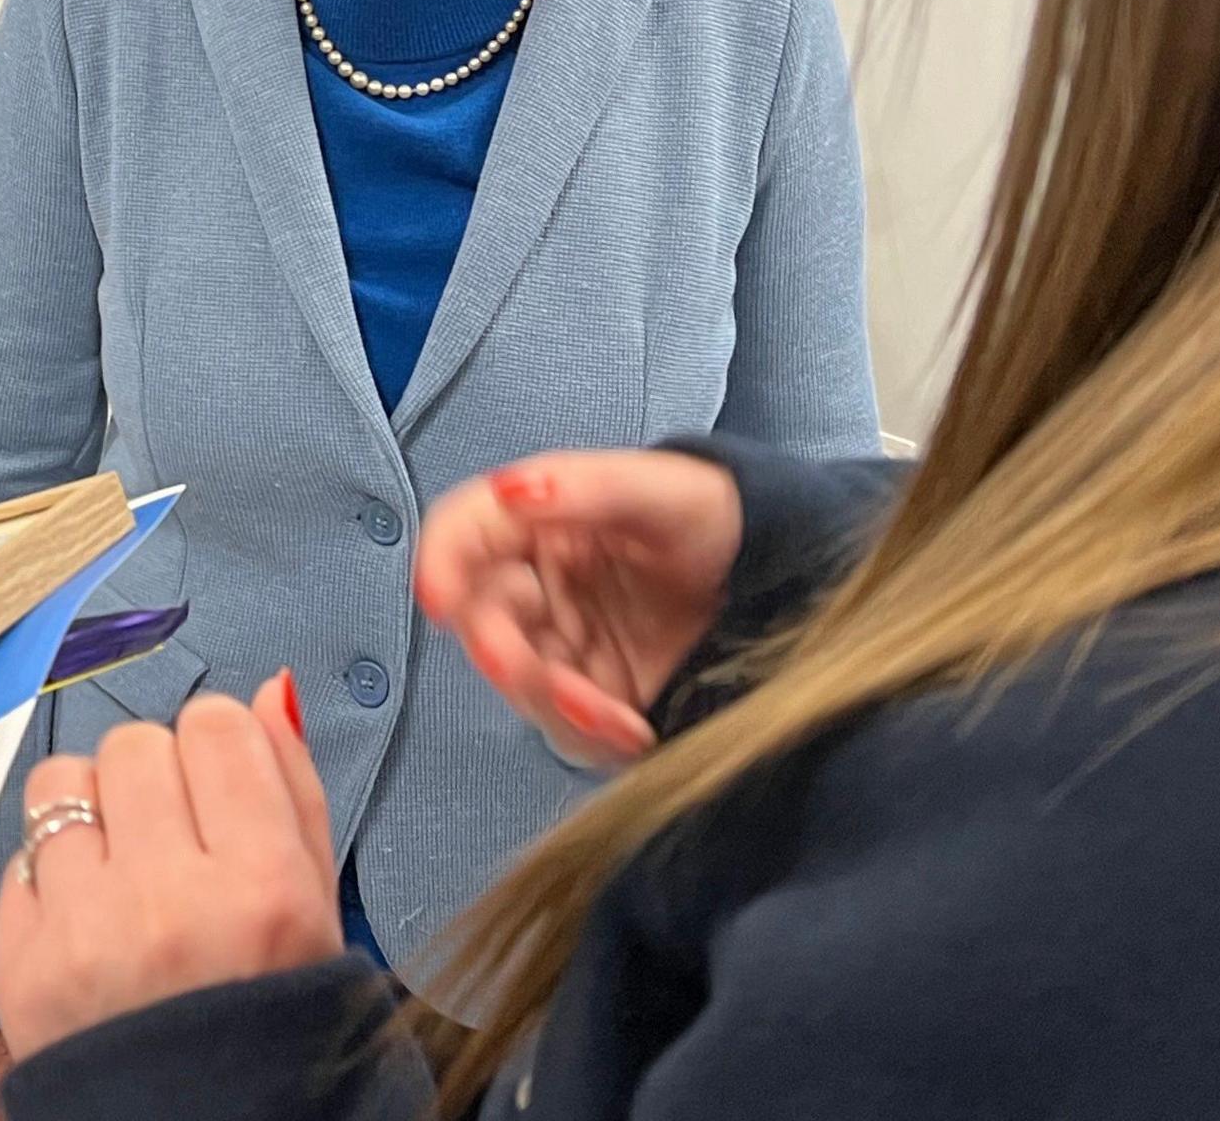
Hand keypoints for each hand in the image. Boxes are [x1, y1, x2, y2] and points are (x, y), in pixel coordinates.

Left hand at [0, 675, 339, 1059]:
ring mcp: (85, 934)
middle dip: (154, 778)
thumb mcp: (317, 916)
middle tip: (172, 836)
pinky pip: (18, 859)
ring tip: (119, 864)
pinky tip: (88, 919)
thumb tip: (268, 693)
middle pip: (136, 745)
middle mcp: (170, 905)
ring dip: (89, 809)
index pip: (216, 729)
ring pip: (61, 783)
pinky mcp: (21, 965)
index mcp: (262, 891)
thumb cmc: (268, 1028)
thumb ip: (295, 795)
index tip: (219, 781)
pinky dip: (51, 879)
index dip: (217, 747)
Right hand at [414, 449, 742, 767]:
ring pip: (518, 682)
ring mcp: (562, 643)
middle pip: (480, 618)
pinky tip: (632, 727)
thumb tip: (513, 489)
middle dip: (502, 652)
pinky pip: (565, 726)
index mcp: (540, 519)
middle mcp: (539, 582)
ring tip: (615, 714)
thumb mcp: (665, 490)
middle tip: (531, 671)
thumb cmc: (718, 521)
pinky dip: (592, 734)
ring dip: (555, 703)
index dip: (441, 560)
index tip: (439, 595)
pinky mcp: (590, 695)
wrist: (780, 588)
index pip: (465, 532)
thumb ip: (588, 485)